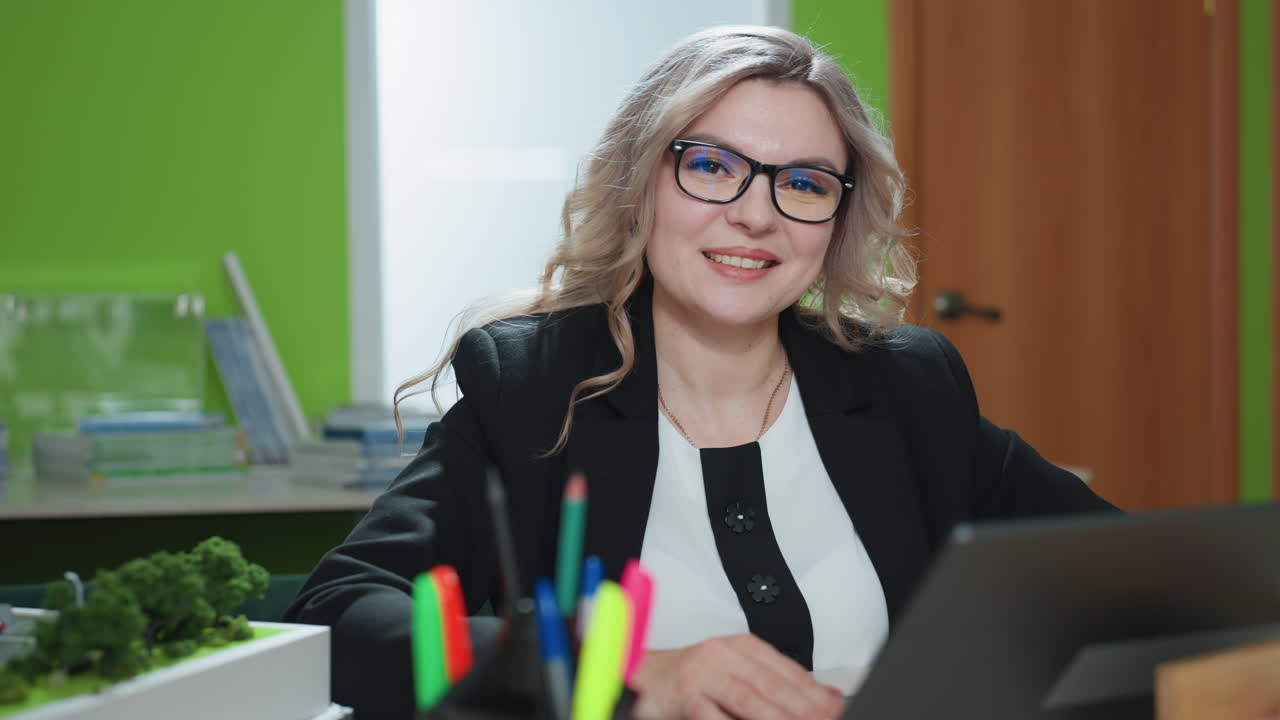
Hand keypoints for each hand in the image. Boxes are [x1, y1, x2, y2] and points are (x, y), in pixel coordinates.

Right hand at [629, 634, 843, 719]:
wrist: (644, 675)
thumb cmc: (695, 677)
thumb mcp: (737, 671)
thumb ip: (776, 683)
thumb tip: (824, 698)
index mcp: (742, 646)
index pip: (786, 669)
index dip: (814, 692)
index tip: (834, 709)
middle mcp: (723, 654)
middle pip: (771, 683)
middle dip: (802, 707)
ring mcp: (702, 674)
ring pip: (747, 697)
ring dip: (776, 717)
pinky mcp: (685, 695)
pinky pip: (713, 714)